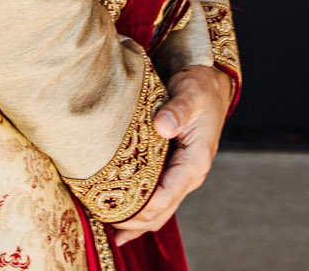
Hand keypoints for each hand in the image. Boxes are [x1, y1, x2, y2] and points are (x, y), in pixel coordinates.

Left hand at [109, 65, 234, 243]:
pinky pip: (156, 201)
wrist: (208, 85)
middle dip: (133, 221)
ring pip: (158, 212)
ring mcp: (181, 177)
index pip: (166, 197)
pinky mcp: (172, 172)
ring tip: (104, 223)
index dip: (140, 207)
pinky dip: (139, 213)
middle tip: (100, 218)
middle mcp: (190, 175)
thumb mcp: (191, 93)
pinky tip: (119, 223)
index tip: (113, 208)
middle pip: (160, 212)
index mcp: (196, 161)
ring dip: (134, 221)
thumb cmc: (199, 88)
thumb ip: (177, 110)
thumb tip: (163, 126)